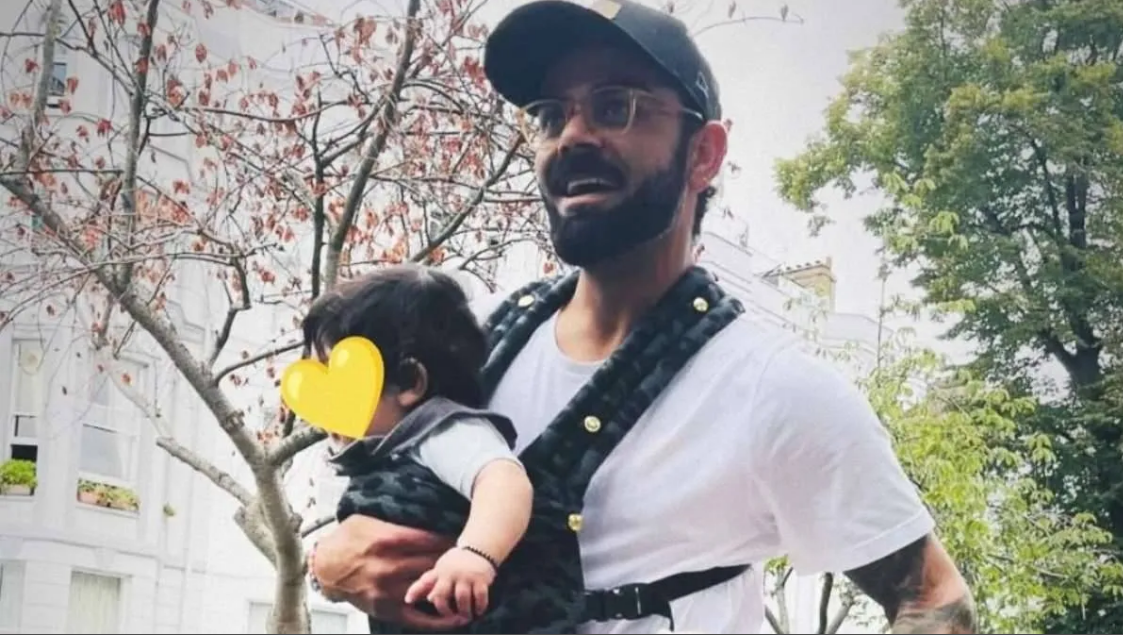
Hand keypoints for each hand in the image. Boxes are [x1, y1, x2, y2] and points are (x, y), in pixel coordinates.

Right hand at [308, 515, 460, 629]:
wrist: (324, 567)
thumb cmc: (347, 540)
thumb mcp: (369, 518)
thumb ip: (396, 519)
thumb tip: (425, 511)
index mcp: (388, 540)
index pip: (433, 540)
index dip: (450, 540)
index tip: (461, 540)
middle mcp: (390, 566)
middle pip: (434, 564)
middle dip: (452, 562)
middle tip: (466, 560)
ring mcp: (388, 590)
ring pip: (430, 589)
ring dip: (448, 586)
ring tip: (466, 582)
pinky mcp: (386, 610)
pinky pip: (419, 618)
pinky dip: (440, 620)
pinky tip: (457, 618)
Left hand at [404, 547, 496, 622]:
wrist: (478, 550)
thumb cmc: (454, 564)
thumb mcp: (439, 571)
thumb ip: (425, 585)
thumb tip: (407, 599)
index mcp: (439, 572)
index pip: (425, 582)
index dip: (415, 591)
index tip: (408, 600)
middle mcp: (451, 574)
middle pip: (442, 594)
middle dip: (444, 609)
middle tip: (450, 615)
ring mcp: (466, 576)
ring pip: (462, 598)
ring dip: (464, 611)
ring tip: (465, 616)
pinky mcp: (481, 578)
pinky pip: (480, 596)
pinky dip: (480, 606)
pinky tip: (478, 611)